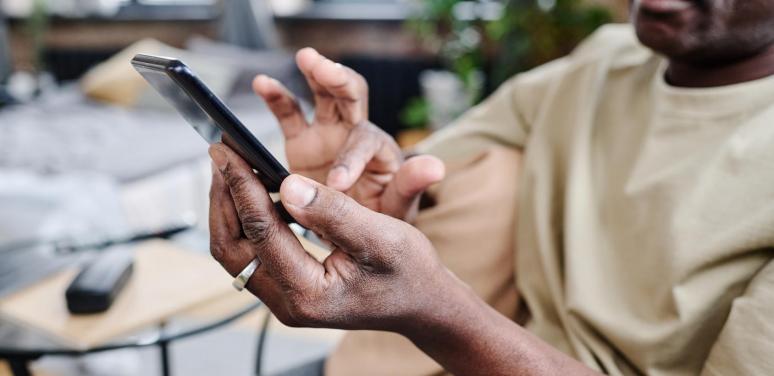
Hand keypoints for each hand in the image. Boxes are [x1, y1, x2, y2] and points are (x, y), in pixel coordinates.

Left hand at [208, 143, 455, 329]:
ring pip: (236, 251)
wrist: (422, 303)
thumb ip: (334, 211)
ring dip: (230, 208)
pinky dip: (247, 220)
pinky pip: (253, 252)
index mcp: (309, 293)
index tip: (227, 150)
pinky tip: (254, 192)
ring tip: (231, 168)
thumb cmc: (409, 271)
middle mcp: (288, 303)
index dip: (241, 186)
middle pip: (232, 247)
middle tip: (220, 154)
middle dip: (223, 197)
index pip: (260, 232)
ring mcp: (285, 300)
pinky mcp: (288, 289)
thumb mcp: (381, 236)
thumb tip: (288, 185)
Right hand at [253, 48, 443, 220]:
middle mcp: (355, 133)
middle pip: (352, 95)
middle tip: (324, 68)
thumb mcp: (397, 208)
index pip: (365, 142)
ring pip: (324, 94)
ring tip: (305, 57)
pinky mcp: (303, 140)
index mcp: (380, 149)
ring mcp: (328, 133)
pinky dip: (277, 96)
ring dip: (316, 73)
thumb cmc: (379, 219)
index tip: (337, 184)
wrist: (352, 231)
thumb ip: (410, 185)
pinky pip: (289, 113)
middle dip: (339, 79)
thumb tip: (437, 166)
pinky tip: (262, 83)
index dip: (350, 159)